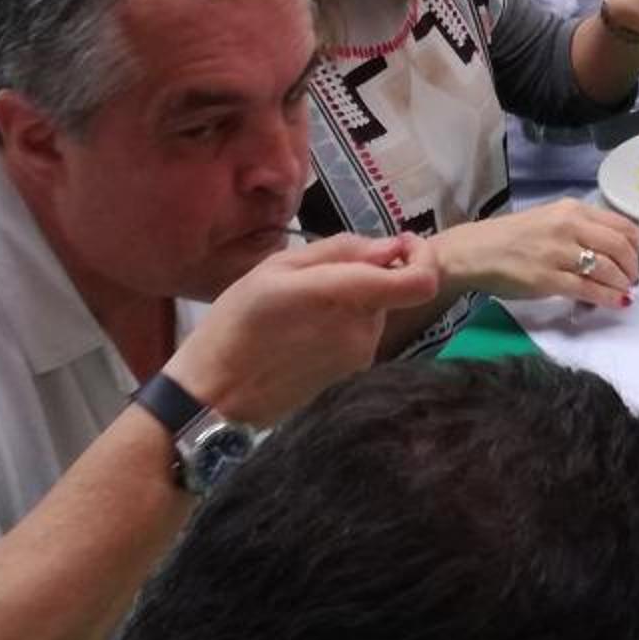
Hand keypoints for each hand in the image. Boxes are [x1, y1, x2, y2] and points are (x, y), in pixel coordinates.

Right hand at [169, 234, 449, 423]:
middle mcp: (363, 330)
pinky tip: (302, 336)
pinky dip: (342, 329)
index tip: (401, 244)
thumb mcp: (277, 268)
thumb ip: (340, 252)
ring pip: (374, 315)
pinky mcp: (351, 379)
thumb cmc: (237, 322)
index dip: (423, 257)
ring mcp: (360, 359)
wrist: (215, 396)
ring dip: (352, 305)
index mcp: (345, 296)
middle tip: (315, 279)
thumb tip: (391, 247)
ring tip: (300, 311)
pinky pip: (359, 340)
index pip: (421, 281)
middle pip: (392, 292)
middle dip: (368, 277)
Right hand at [428, 201, 638, 310]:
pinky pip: (587, 289)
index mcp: (572, 209)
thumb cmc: (513, 238)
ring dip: (622, 284)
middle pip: (620, 246)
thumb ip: (582, 230)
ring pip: (607, 268)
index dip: (638, 246)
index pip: (622, 225)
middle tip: (634, 280)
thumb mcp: (551, 221)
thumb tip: (616, 251)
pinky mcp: (547, 278)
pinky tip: (616, 303)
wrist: (474, 251)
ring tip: (625, 292)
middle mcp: (568, 226)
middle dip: (634, 267)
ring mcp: (558, 252)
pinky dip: (607, 298)